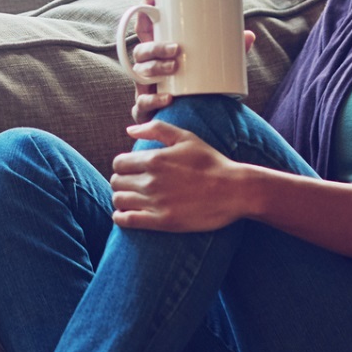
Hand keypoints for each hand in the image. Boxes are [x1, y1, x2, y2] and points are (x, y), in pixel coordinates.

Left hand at [109, 120, 257, 232]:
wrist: (234, 190)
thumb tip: (129, 130)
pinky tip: (125, 214)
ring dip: (120, 198)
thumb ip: (156, 129)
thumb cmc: (211, 162)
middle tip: (131, 184)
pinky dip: (121, 217)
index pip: (118, 163)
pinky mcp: (161, 221)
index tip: (131, 169)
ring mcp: (155, 202)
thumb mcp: (186, 137)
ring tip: (130, 198)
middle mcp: (150, 180)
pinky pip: (127, 220)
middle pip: (116, 181)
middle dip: (121, 181)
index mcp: (154, 159)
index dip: (122, 166)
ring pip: (119, 200)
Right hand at [128, 0, 257, 123]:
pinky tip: (167, 97)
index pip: (146, 33)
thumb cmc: (200, 92)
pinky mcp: (146, 111)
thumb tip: (248, 34)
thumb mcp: (214, 69)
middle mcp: (148, 71)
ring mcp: (144, 90)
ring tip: (174, 68)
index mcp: (159, 56)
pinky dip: (154, 100)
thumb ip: (230, 53)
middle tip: (176, 48)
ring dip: (154, 68)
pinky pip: (141, 105)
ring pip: (140, 74)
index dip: (144, 15)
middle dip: (155, 47)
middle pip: (140, 52)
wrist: (195, 126)